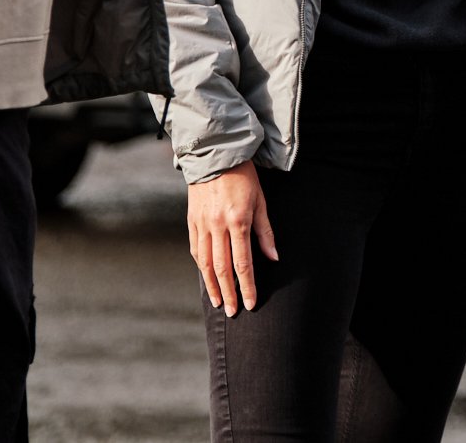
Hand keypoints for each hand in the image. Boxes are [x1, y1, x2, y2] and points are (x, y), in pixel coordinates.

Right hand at [187, 160, 276, 314]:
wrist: (215, 154)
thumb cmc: (244, 177)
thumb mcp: (261, 201)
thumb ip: (265, 232)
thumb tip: (274, 259)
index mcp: (238, 221)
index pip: (243, 264)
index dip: (247, 287)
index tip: (251, 304)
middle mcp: (217, 226)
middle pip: (222, 269)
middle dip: (229, 293)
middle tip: (233, 312)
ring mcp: (202, 224)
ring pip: (205, 263)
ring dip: (212, 285)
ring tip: (218, 302)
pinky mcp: (192, 220)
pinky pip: (195, 249)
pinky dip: (201, 266)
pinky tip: (207, 277)